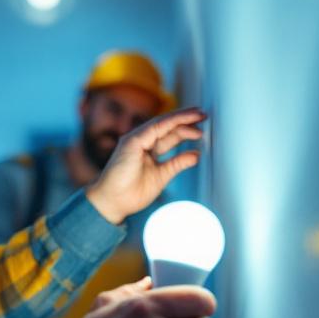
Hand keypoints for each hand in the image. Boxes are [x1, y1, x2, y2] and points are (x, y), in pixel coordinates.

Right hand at [84, 108, 206, 223]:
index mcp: (148, 149)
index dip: (186, 129)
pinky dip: (171, 122)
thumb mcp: (162, 175)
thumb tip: (196, 155)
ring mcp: (136, 140)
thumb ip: (178, 163)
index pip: (170, 134)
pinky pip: (155, 128)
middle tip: (204, 115)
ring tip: (199, 115)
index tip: (201, 128)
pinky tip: (185, 121)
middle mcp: (142, 141)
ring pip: (163, 123)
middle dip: (186, 119)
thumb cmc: (132, 192)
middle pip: (168, 126)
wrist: (113, 202)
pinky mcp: (132, 141)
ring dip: (181, 117)